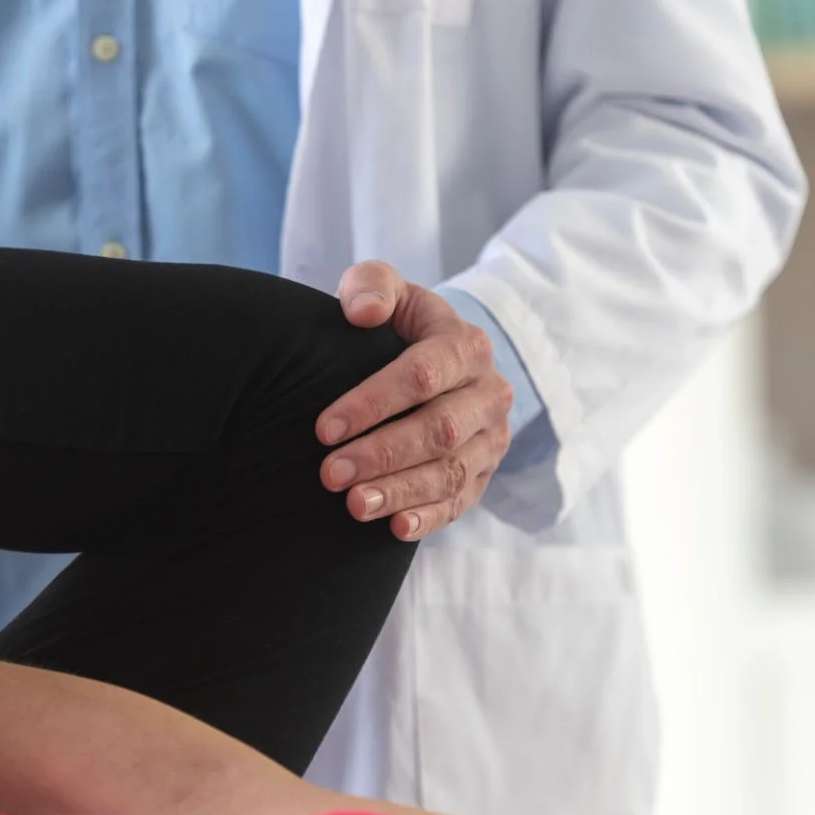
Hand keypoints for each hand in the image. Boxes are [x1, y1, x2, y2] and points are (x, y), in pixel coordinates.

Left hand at [317, 262, 513, 539]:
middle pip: (440, 430)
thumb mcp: (383, 291)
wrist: (434, 363)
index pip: (422, 375)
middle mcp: (489, 393)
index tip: (323, 429)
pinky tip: (395, 529)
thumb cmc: (394, 326)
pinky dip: (430, 518)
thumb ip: (370, 286)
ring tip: (353, 506)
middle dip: (383, 454)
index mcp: (465, 345)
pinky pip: (462, 502)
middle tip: (329, 475)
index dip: (372, 403)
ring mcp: (491, 438)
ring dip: (401, 492)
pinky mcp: (484, 474)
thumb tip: (364, 311)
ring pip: (452, 472)